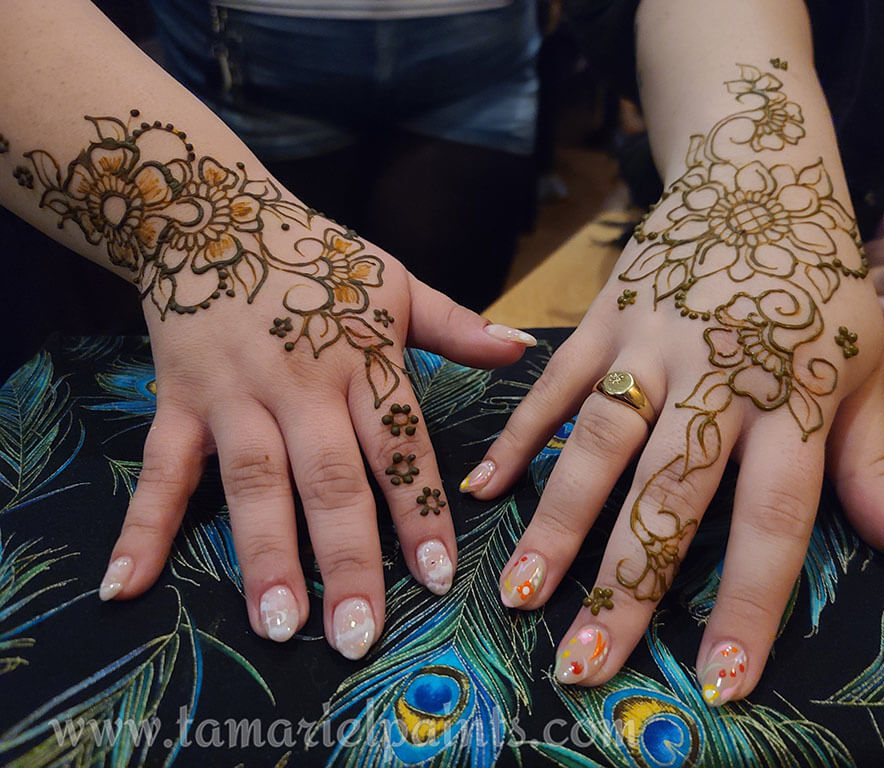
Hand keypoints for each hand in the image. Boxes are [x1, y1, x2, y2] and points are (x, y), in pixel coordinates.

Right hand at [30, 115, 535, 656]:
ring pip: (251, 482)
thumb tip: (522, 349)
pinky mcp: (176, 400)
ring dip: (262, 556)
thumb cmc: (315, 258)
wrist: (210, 214)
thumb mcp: (394, 281)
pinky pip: (159, 469)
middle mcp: (300, 384)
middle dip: (347, 558)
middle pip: (328, 478)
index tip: (438, 576)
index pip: (399, 445)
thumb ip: (457, 325)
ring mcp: (233, 396)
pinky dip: (141, 526)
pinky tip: (126, 586)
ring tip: (279, 627)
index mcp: (362, 359)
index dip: (419, 509)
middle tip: (358, 635)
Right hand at [461, 64, 883, 704]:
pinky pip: (555, 384)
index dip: (748, 602)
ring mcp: (651, 343)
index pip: (773, 518)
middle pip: (669, 492)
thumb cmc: (818, 287)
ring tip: (518, 593)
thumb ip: (873, 470)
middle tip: (586, 659)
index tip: (718, 678)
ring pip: (598, 442)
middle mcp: (718, 377)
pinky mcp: (604, 316)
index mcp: (794, 398)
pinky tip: (484, 489)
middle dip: (626, 581)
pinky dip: (517, 435)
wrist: (758, 181)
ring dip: (556, 522)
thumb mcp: (865, 370)